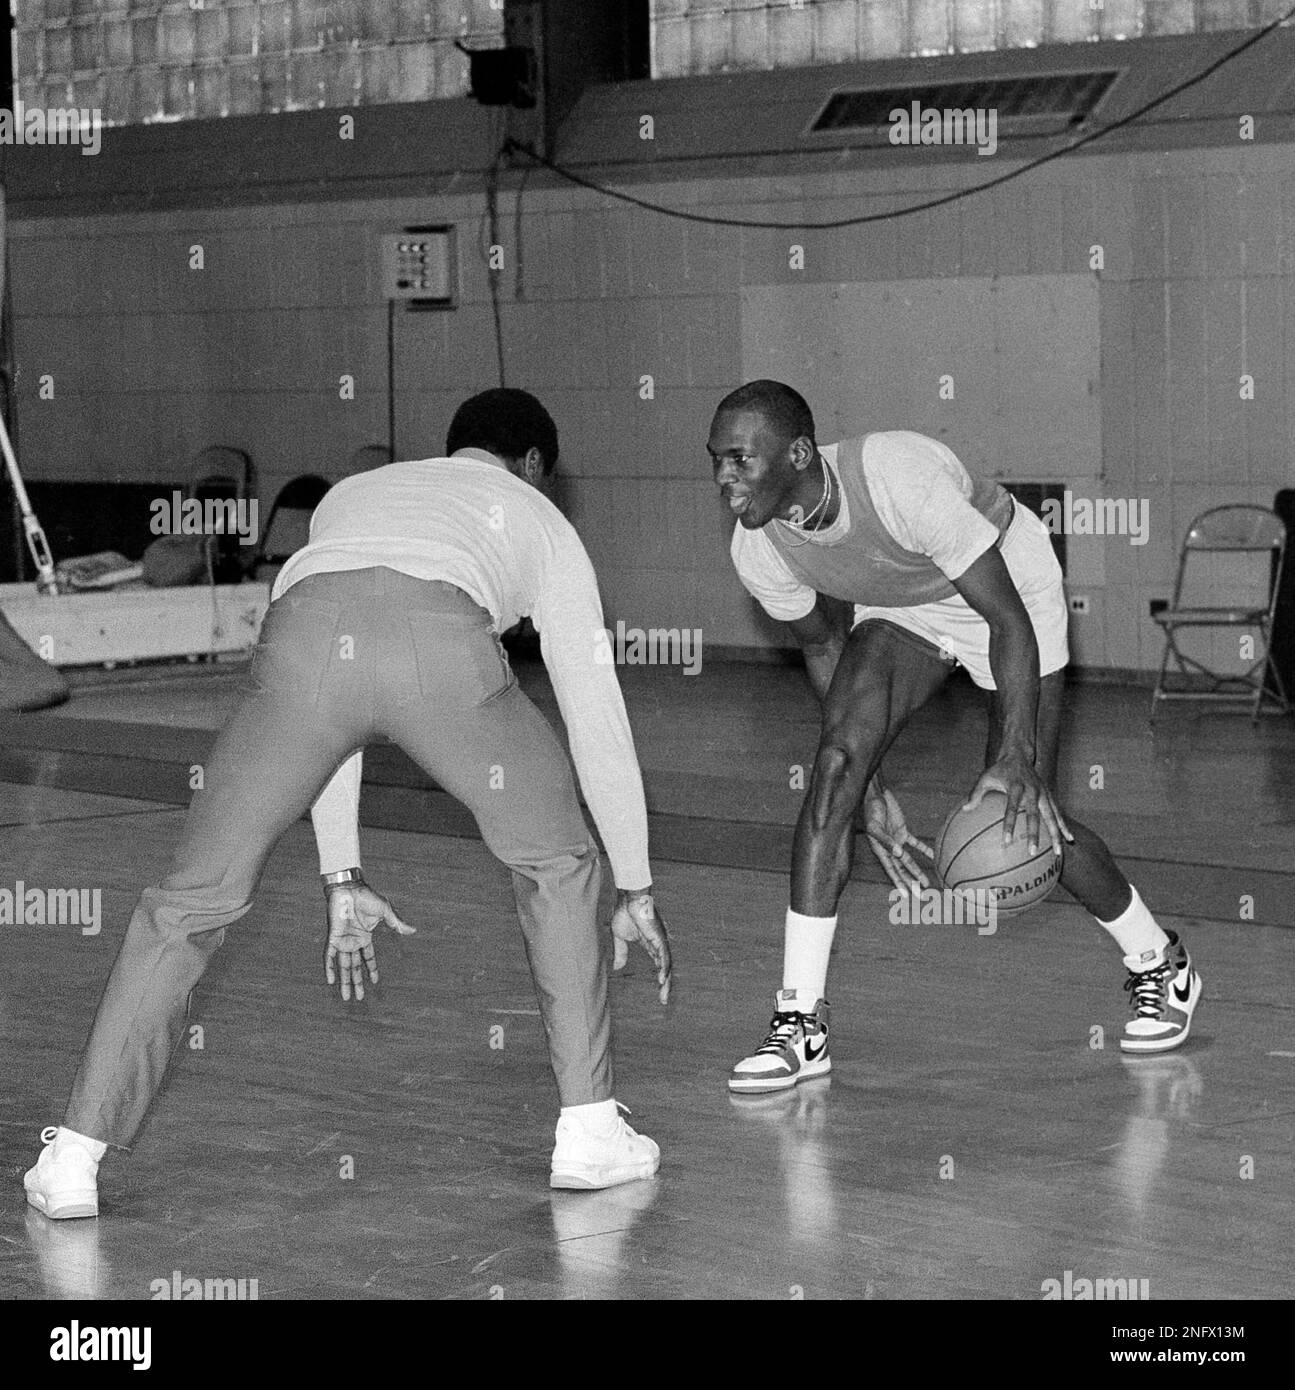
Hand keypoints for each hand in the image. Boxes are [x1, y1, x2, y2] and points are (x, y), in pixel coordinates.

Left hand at [324, 881, 416, 1000]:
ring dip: (345, 982)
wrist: (350, 888)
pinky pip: (330, 956)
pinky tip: (331, 981)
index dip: (371, 969)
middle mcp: (353, 941)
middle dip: (357, 983)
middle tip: (359, 998)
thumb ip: (396, 923)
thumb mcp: (385, 911)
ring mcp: (343, 940)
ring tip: (347, 998)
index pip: (367, 957)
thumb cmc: (366, 897)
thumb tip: (413, 930)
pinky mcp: (333, 937)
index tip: (374, 982)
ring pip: (343, 966)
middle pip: (354, 967)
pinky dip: (330, 968)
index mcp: (364, 936)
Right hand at [610, 889, 671, 1003]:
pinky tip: (662, 979)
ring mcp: (659, 940)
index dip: (661, 978)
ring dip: (666, 980)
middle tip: (664, 1000)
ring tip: (664, 995)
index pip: (659, 964)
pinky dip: (663, 968)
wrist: (628, 897)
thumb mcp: (619, 937)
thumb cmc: (624, 912)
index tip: (660, 993)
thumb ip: (621, 952)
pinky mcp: (658, 937)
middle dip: (666, 984)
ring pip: (666, 964)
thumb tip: (618, 967)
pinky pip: (663, 955)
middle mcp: (658, 944)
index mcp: (650, 944)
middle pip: (665, 967)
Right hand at [863, 786, 933, 892]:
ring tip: (927, 883)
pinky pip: (915, 843)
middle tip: (921, 895)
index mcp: (880, 850)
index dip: (899, 883)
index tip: (906, 895)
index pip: (891, 870)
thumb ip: (886, 840)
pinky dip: (924, 850)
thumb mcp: (875, 826)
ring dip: (917, 871)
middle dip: (910, 882)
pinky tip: (933, 857)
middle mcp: (888, 849)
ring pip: (908, 860)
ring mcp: (896, 840)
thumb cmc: (872, 810)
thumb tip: (898, 853)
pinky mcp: (902, 831)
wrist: (876, 795)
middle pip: (901, 869)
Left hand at [963, 754, 1073, 855]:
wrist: (1020, 755)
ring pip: (1052, 816)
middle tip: (1032, 852)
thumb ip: (976, 793)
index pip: (1011, 809)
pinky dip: (1064, 825)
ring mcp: (1043, 794)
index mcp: (1015, 787)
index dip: (1009, 825)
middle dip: (1034, 834)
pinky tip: (1069, 839)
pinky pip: (1058, 813)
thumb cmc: (1000, 770)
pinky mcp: (1050, 796)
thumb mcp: (985, 777)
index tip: (1006, 842)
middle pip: (1035, 815)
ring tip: (1058, 852)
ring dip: (1055, 834)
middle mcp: (1032, 791)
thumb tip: (964, 809)